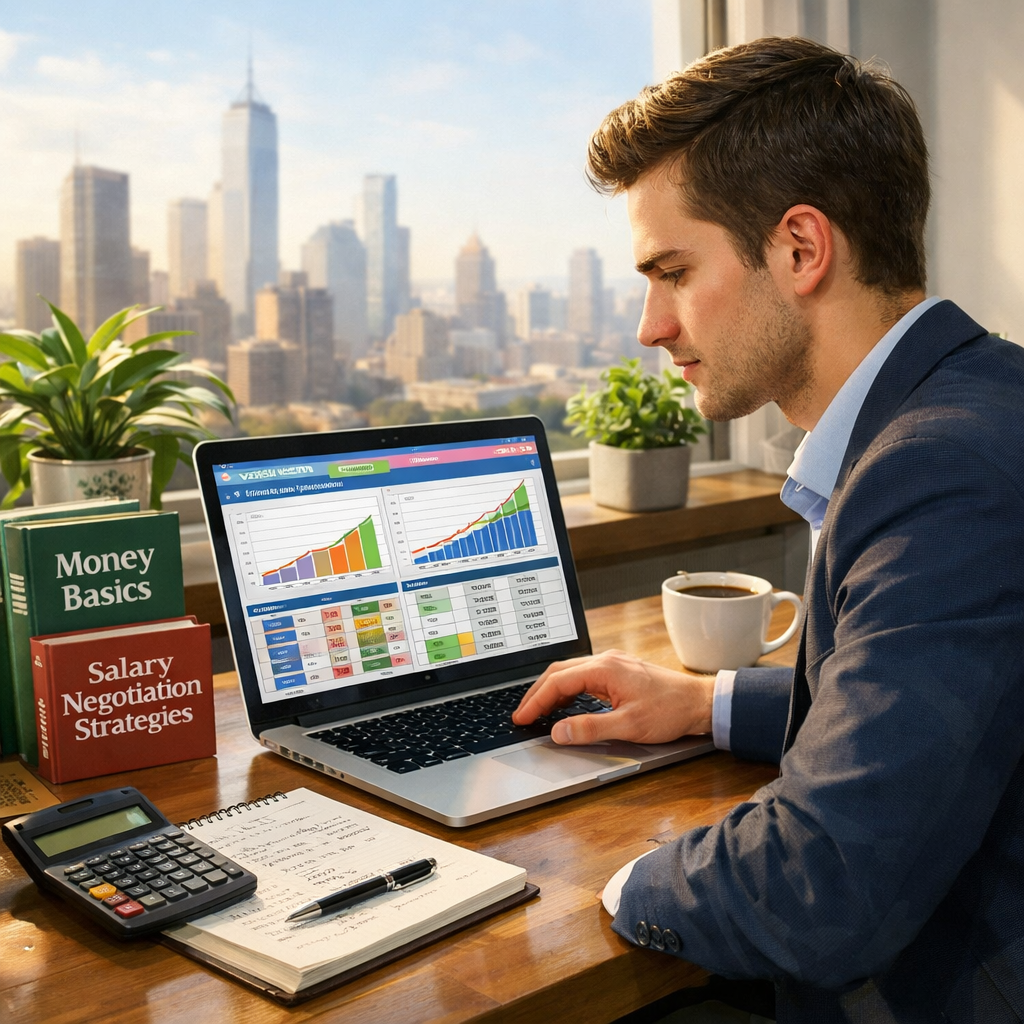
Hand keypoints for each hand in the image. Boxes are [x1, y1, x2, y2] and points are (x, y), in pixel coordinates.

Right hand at [512, 648, 715, 745]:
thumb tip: (559, 731)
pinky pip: (583, 676)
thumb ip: (590, 728)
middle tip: (522, 714)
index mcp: (604, 669)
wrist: (700, 703)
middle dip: (537, 693)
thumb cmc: (670, 710)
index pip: (558, 682)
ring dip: (551, 690)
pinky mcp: (620, 672)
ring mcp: (613, 664)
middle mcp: (606, 661)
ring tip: (538, 711)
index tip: (521, 718)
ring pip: (571, 672)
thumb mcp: (628, 726)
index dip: (535, 701)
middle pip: (559, 672)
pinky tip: (565, 704)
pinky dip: (567, 689)